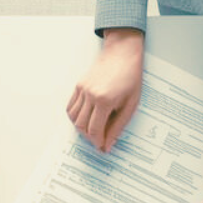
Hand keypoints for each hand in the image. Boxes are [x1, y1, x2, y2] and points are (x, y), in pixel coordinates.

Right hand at [67, 27, 143, 151]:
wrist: (122, 53)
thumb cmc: (130, 77)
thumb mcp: (131, 104)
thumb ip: (118, 125)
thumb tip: (109, 143)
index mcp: (104, 100)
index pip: (95, 130)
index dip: (98, 142)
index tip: (103, 148)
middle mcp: (90, 95)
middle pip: (81, 126)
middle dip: (89, 138)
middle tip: (99, 141)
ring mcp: (82, 89)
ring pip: (73, 118)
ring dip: (81, 128)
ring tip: (93, 131)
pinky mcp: (78, 85)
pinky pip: (70, 107)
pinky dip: (75, 117)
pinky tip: (85, 119)